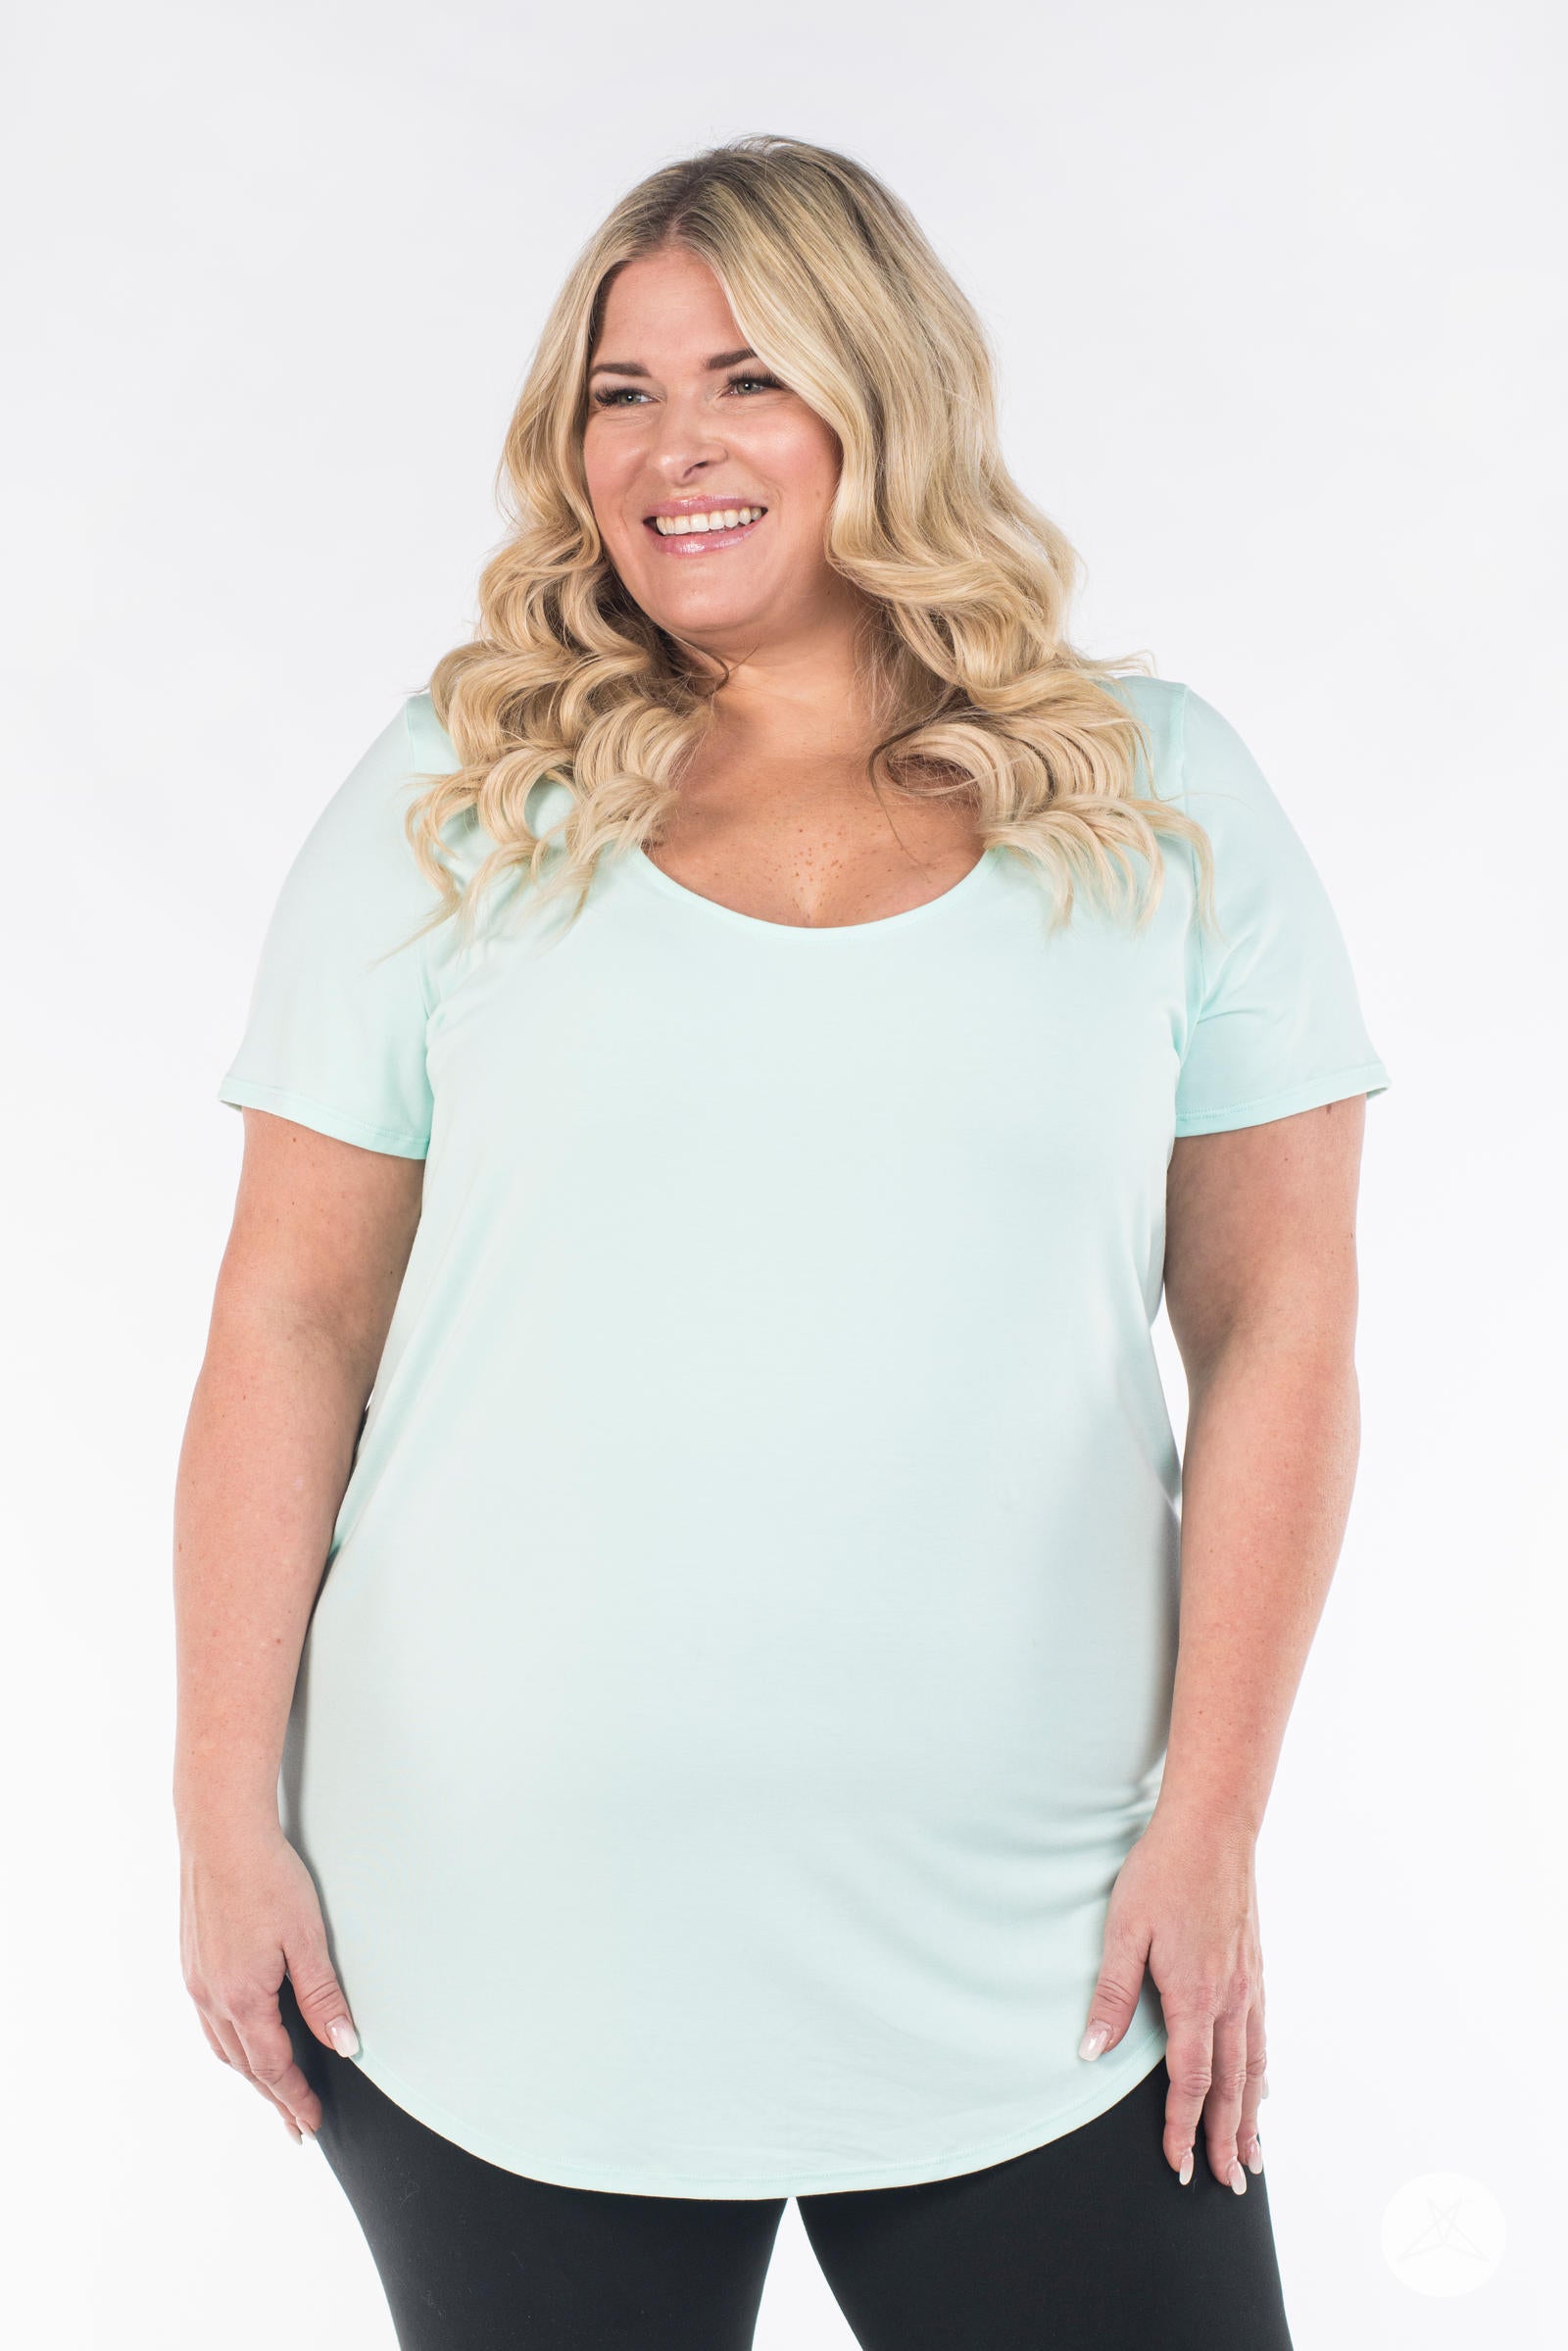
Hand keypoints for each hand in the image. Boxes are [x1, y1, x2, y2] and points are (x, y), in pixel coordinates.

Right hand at [179, 1821, 359, 2143]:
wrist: (220, 1833)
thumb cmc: (266, 1877)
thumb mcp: (307, 1938)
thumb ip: (323, 1997)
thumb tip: (343, 2045)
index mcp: (242, 1998)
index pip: (272, 2067)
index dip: (293, 2098)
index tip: (309, 2123)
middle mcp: (212, 1997)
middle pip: (245, 2065)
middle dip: (274, 2096)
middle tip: (295, 2124)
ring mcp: (197, 1980)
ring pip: (223, 2045)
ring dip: (250, 2073)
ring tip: (272, 2091)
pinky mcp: (193, 1961)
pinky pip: (211, 2020)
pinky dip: (231, 2042)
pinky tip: (242, 2038)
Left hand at [1077, 1806, 1267, 2189]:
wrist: (1214, 1826)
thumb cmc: (1162, 1872)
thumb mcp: (1123, 1930)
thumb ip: (1111, 1994)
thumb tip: (1091, 2052)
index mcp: (1195, 1996)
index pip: (1191, 2081)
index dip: (1183, 2127)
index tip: (1179, 2165)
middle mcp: (1230, 1998)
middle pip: (1231, 2086)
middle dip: (1228, 2139)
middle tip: (1228, 2182)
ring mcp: (1248, 1983)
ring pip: (1254, 2065)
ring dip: (1253, 2114)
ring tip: (1255, 2155)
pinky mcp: (1254, 1967)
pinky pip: (1261, 2035)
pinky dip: (1262, 2071)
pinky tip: (1263, 2083)